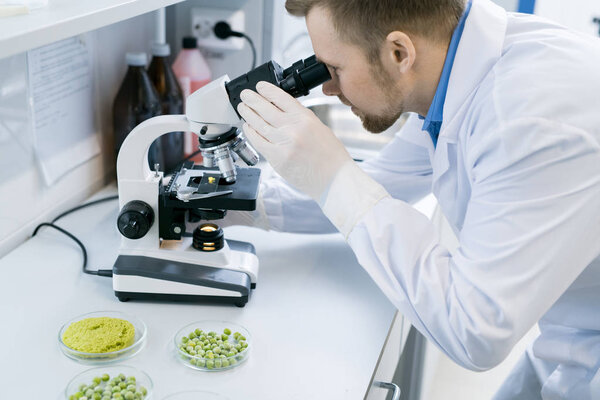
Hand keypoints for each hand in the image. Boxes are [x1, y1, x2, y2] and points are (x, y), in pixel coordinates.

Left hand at [237, 81, 353, 202]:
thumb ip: (300, 119)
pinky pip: (258, 142)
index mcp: (305, 118)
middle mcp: (292, 128)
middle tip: (245, 95)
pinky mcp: (276, 158)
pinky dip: (250, 133)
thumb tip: (282, 112)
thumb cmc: (331, 157)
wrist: (334, 179)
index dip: (267, 90)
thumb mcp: (319, 128)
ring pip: (258, 124)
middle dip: (252, 99)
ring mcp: (282, 143)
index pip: (281, 97)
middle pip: (265, 108)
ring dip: (247, 114)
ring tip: (242, 108)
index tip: (260, 87)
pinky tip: (247, 127)